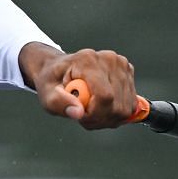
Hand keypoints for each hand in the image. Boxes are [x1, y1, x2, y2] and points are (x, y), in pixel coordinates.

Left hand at [21, 44, 138, 129]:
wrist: (61, 68)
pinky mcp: (129, 72)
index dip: (95, 114)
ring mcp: (121, 64)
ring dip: (108, 118)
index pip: (105, 96)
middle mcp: (109, 59)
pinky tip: (101, 107)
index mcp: (87, 60)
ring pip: (126, 108)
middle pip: (118, 105)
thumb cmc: (53, 81)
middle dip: (100, 118)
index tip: (82, 116)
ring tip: (90, 110)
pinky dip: (115, 113)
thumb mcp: (47, 94)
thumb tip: (78, 112)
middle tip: (83, 115)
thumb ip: (60, 103)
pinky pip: (130, 105)